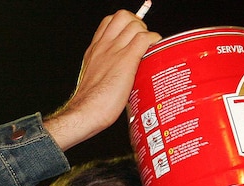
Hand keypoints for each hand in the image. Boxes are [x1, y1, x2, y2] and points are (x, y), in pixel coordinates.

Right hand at [44, 10, 160, 149]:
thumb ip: (106, 70)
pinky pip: (143, 39)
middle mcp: (104, 46)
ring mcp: (115, 51)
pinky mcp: (126, 60)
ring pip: (135, 25)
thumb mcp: (95, 78)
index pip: (109, 21)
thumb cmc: (91, 102)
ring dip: (147, 32)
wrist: (87, 110)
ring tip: (151, 46)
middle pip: (122, 16)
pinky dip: (154, 40)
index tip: (134, 33)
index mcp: (95, 49)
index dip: (125, 23)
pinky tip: (156, 49)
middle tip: (145, 38)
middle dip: (138, 23)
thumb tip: (121, 75)